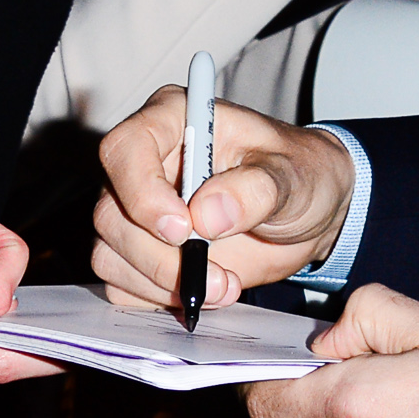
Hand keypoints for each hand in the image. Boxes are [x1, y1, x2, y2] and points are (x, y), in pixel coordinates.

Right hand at [92, 88, 353, 308]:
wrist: (307, 215)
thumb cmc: (299, 174)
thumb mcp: (293, 175)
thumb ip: (255, 189)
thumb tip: (208, 213)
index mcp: (173, 120)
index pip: (125, 149)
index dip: (142, 192)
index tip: (183, 228)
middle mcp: (146, 164)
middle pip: (112, 213)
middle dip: (162, 256)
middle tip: (220, 277)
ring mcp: (137, 211)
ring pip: (111, 254)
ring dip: (164, 283)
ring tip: (225, 286)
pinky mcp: (139, 253)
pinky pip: (122, 284)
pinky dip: (160, 298)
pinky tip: (205, 291)